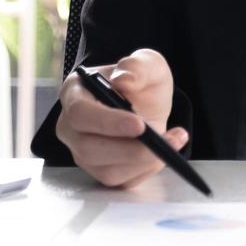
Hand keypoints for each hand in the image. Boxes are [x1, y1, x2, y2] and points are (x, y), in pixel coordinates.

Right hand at [54, 48, 188, 188]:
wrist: (147, 103)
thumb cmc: (140, 82)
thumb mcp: (147, 64)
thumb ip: (138, 66)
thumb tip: (124, 79)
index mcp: (74, 93)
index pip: (80, 114)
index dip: (108, 123)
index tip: (139, 125)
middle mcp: (71, 127)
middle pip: (89, 149)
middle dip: (131, 149)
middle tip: (164, 140)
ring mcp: (82, 153)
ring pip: (107, 171)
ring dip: (145, 161)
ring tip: (174, 140)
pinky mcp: (100, 171)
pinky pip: (122, 181)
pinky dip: (147, 170)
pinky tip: (164, 152)